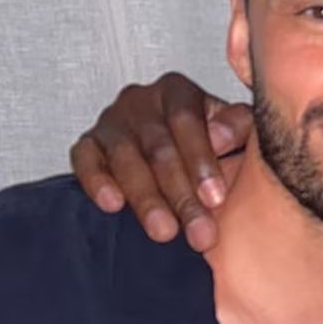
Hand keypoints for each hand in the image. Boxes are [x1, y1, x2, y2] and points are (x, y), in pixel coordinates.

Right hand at [70, 74, 250, 250]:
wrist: (178, 154)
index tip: (216, 198)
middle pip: (158, 147)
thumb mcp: (233, 131)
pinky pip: (85, 161)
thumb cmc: (210, 142)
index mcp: (177, 91)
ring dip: (146, 199)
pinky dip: (97, 182)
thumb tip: (222, 137)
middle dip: (180, 194)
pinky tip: (113, 205)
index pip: (186, 120)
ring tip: (164, 231)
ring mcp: (110, 122)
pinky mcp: (87, 145)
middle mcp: (140, 101)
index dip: (201, 160)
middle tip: (198, 232)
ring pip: (125, 158)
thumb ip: (237, 127)